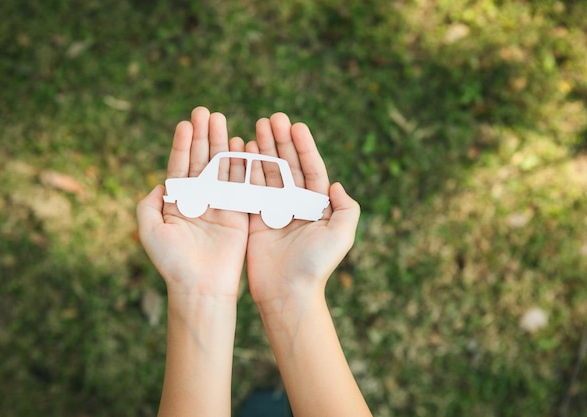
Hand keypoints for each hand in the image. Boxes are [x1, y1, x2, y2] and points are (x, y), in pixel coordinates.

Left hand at [136, 106, 248, 303]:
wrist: (200, 286)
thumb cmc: (172, 262)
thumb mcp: (150, 231)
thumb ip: (148, 204)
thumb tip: (160, 183)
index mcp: (178, 202)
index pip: (180, 166)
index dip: (182, 144)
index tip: (185, 123)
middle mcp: (199, 199)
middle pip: (201, 160)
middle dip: (203, 136)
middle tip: (205, 111)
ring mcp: (220, 204)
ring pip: (220, 167)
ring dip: (220, 143)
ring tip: (220, 119)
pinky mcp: (239, 212)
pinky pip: (240, 183)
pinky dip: (240, 163)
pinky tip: (239, 143)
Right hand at [245, 113, 360, 309]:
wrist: (287, 293)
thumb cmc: (316, 265)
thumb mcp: (341, 236)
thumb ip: (346, 208)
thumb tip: (337, 184)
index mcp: (316, 206)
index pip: (311, 169)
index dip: (304, 147)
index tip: (296, 125)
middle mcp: (295, 205)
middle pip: (288, 166)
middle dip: (280, 141)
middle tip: (272, 118)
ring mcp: (274, 210)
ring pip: (268, 173)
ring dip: (263, 150)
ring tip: (256, 127)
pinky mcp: (254, 219)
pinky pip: (250, 189)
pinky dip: (246, 170)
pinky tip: (243, 151)